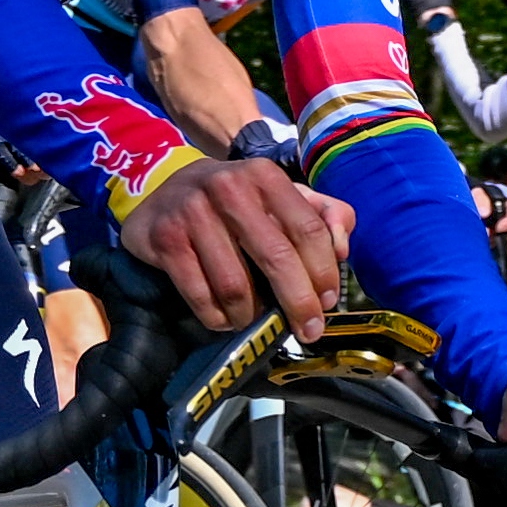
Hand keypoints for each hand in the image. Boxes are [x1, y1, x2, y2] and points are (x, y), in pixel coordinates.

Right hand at [124, 153, 355, 335]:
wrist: (164, 194)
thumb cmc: (235, 203)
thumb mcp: (280, 198)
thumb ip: (322, 215)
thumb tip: (342, 249)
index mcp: (264, 176)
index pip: (307, 229)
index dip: (323, 271)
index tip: (328, 302)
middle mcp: (229, 187)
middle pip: (277, 257)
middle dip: (298, 303)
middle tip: (309, 331)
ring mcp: (192, 212)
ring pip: (235, 285)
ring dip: (250, 315)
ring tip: (253, 320)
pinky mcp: (165, 239)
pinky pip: (200, 295)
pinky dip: (217, 317)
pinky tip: (224, 317)